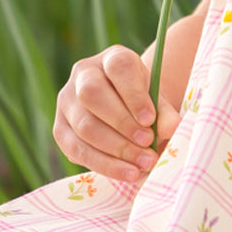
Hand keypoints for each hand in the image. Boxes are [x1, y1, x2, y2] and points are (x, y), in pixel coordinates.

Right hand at [53, 44, 181, 182]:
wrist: (123, 110)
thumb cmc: (142, 102)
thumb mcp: (156, 100)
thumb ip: (164, 112)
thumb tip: (172, 129)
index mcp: (112, 58)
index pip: (118, 68)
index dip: (133, 94)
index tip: (150, 119)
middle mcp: (84, 74)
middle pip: (92, 94)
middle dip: (122, 123)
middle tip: (147, 143)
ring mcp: (67, 101)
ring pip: (84, 125)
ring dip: (116, 149)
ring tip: (142, 164)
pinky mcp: (60, 129)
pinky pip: (76, 150)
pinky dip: (104, 165)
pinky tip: (127, 173)